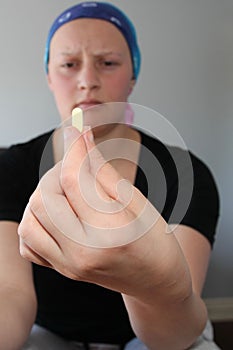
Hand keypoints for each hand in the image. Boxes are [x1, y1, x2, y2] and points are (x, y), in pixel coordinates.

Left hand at [19, 127, 167, 296]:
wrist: (155, 280)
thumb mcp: (136, 201)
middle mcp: (82, 253)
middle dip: (57, 172)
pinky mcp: (62, 270)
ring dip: (43, 196)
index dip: (73, 148)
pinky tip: (58, 214)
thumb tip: (82, 138)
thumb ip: (102, 170)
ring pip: (30, 219)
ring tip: (67, 192)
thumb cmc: (155, 240)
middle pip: (45, 198)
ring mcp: (69, 265)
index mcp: (110, 233)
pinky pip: (29, 242)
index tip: (76, 131)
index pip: (74, 180)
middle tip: (77, 168)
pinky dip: (36, 221)